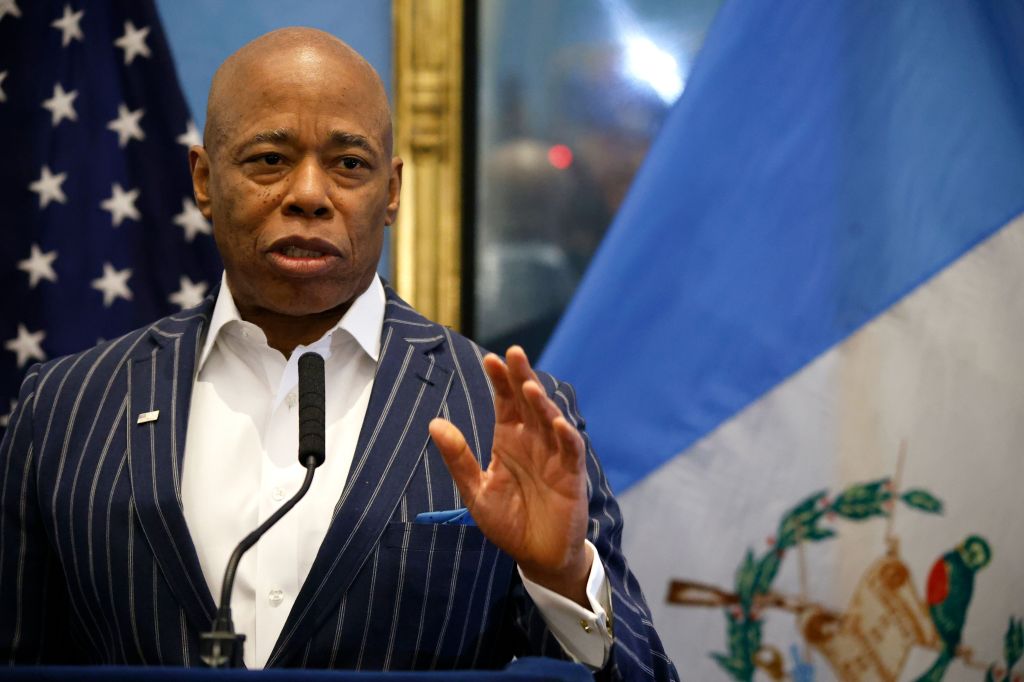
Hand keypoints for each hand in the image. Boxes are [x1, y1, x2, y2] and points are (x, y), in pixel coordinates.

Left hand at [428, 346, 591, 605]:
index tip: (490, 359)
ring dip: (542, 404)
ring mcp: (554, 455)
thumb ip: (458, 458)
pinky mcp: (572, 475)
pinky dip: (566, 436)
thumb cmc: (508, 521)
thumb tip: (434, 424)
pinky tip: (557, 423)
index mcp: (509, 439)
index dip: (500, 381)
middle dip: (522, 378)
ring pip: (550, 420)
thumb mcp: (476, 491)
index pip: (505, 402)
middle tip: (514, 353)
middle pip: (529, 402)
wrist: (537, 555)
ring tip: (529, 387)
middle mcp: (533, 440)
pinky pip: (571, 451)